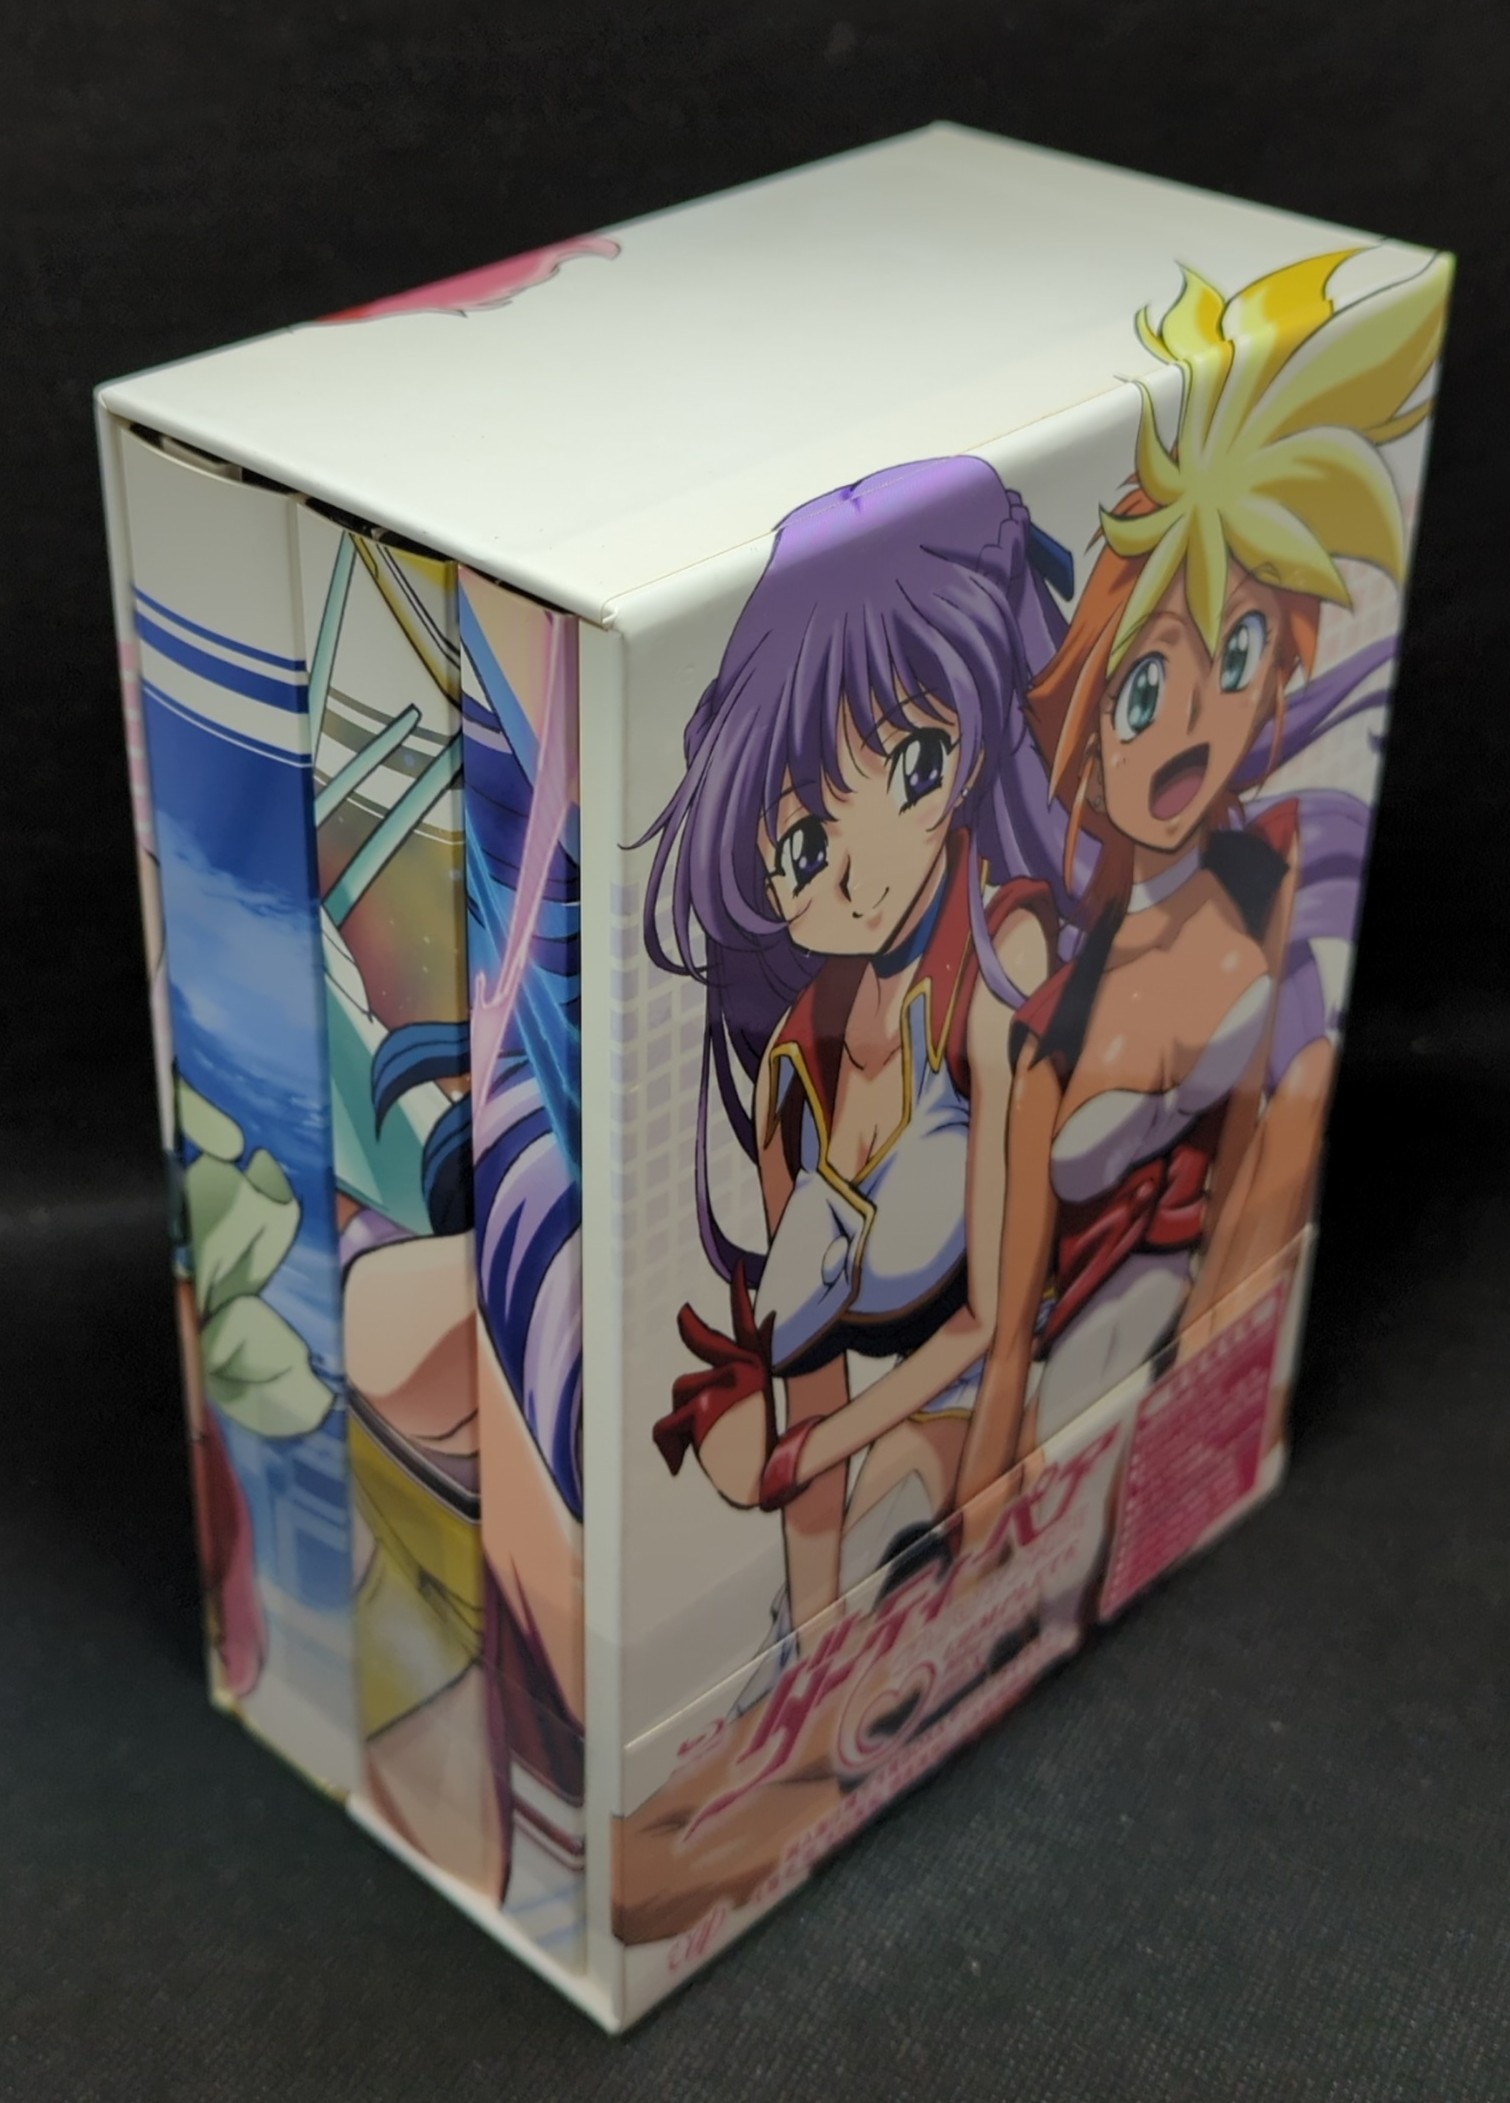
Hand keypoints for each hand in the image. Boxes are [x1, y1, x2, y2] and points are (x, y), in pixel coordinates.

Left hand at [654, 1263, 776, 1506]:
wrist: (762, 1485)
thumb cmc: (752, 1453)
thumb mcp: (747, 1411)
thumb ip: (728, 1385)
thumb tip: (707, 1381)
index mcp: (756, 1371)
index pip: (747, 1326)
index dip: (740, 1296)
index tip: (738, 1268)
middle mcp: (743, 1370)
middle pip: (706, 1342)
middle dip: (692, 1326)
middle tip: (685, 1312)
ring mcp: (723, 1384)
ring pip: (680, 1393)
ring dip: (682, 1421)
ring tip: (707, 1448)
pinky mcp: (703, 1405)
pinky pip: (668, 1424)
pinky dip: (669, 1448)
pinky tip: (679, 1468)